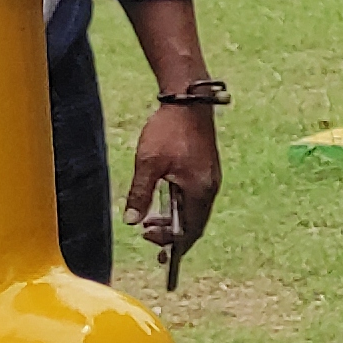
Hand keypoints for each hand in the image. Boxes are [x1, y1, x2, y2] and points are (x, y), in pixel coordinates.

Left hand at [127, 98, 221, 258]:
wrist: (189, 100)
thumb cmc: (170, 130)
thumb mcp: (148, 163)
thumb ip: (140, 194)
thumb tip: (132, 221)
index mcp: (199, 191)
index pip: (190, 231)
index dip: (172, 243)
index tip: (150, 241)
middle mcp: (210, 188)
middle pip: (195, 224)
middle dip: (172, 233)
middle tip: (147, 234)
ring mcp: (211, 178)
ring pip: (195, 210)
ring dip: (175, 219)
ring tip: (150, 219)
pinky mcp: (207, 168)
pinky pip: (196, 197)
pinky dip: (181, 205)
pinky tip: (164, 198)